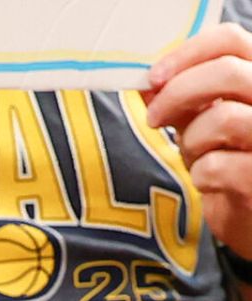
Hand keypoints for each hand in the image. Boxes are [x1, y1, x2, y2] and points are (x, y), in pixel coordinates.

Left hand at [147, 24, 251, 257]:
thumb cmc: (232, 166)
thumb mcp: (205, 124)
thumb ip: (183, 100)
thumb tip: (148, 82)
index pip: (232, 40)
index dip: (187, 54)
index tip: (154, 78)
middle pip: (228, 72)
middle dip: (177, 94)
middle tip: (154, 118)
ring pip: (223, 118)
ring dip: (192, 140)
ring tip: (196, 156)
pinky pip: (217, 166)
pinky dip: (200, 175)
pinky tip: (210, 181)